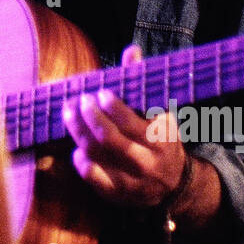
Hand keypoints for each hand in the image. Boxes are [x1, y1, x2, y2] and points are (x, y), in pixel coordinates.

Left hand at [63, 44, 185, 206]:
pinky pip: (92, 177)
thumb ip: (142, 82)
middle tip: (80, 100)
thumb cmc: (161, 138)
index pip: (134, 122)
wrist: (174, 183)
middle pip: (111, 138)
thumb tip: (131, 50)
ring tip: (69, 112)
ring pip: (98, 154)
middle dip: (90, 116)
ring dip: (78, 131)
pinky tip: (76, 147)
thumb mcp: (160, 111)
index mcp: (161, 137)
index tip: (101, 93)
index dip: (114, 107)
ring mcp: (131, 180)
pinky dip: (81, 160)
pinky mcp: (117, 193)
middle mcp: (147, 161)